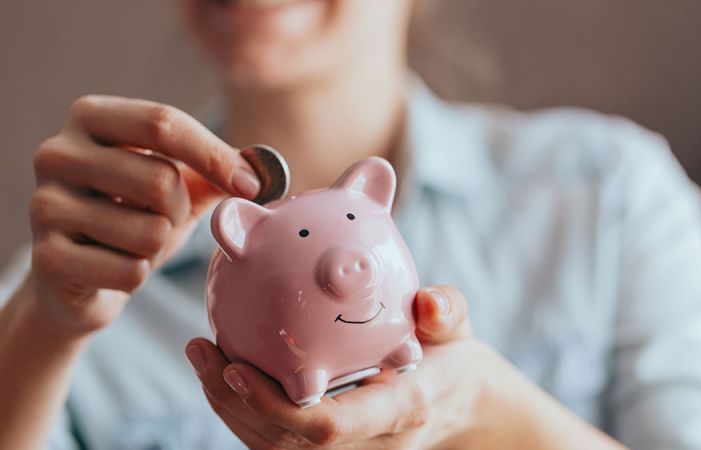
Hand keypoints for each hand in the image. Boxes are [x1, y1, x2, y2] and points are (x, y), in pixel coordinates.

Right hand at [26, 95, 260, 335]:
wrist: (77, 277)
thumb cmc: (134, 217)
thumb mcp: (178, 184)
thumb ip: (218, 169)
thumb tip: (265, 170)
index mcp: (92, 118)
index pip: (163, 123)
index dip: (214, 155)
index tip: (250, 186)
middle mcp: (57, 153)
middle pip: (161, 180)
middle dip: (179, 211)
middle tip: (161, 219)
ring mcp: (43, 206)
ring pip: (150, 232)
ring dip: (158, 247)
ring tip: (132, 244)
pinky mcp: (45, 259)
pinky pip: (130, 272)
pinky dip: (137, 277)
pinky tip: (112, 268)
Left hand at [186, 285, 492, 448]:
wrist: (455, 402)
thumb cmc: (450, 357)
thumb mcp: (457, 328)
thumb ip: (446, 312)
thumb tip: (427, 301)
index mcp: (398, 413)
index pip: (328, 428)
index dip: (275, 408)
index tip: (236, 368)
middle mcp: (369, 444)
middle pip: (286, 444)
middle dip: (234, 404)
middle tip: (202, 350)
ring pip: (273, 448)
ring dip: (229, 407)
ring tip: (201, 355)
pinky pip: (278, 441)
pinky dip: (245, 410)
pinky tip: (223, 370)